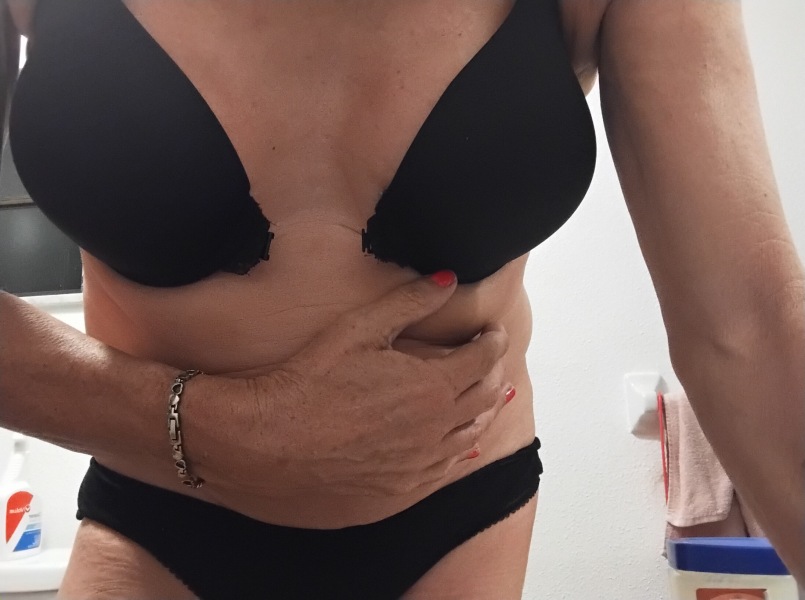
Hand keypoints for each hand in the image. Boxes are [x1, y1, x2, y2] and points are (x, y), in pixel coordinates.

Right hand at [199, 271, 511, 497]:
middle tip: (493, 358)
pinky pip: (446, 467)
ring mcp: (420, 462)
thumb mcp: (361, 328)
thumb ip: (410, 302)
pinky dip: (462, 449)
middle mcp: (436, 427)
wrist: (270, 439)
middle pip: (485, 396)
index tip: (491, 331)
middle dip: (494, 373)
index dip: (492, 341)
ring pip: (471, 434)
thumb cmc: (311, 379)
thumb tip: (448, 280)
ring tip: (491, 397)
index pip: (483, 359)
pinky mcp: (401, 485)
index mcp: (432, 385)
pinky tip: (465, 446)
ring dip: (485, 411)